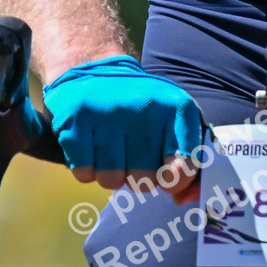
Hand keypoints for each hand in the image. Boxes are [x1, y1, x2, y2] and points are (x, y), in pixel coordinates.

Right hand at [42, 56, 202, 195]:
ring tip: (110, 147)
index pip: (184, 166)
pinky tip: (89, 145)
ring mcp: (108, 112)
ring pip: (112, 182)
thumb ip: (190, 163)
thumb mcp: (174, 122)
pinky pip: (84, 174)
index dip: (174, 180)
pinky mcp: (76, 119)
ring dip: (110, 172)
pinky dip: (86, 168)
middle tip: (131, 150)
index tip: (166, 174)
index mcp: (176, 108)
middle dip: (137, 175)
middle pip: (145, 181)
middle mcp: (144, 107)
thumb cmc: (141, 107)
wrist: (94, 68)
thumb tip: (182, 199)